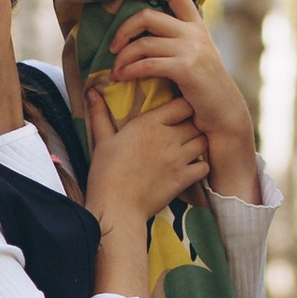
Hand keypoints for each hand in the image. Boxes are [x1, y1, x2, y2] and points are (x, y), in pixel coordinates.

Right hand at [85, 88, 209, 244]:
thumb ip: (100, 114)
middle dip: (192, 125)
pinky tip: (190, 168)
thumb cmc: (106, 173)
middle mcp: (167, 138)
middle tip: (185, 131)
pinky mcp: (184, 179)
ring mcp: (178, 159)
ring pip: (203, 142)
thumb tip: (91, 91)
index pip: (181, 104)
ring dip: (198, 143)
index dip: (183, 107)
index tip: (177, 113)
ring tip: (188, 148)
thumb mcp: (102, 140)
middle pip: (195, 122)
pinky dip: (201, 167)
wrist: (116, 207)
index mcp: (148, 124)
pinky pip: (205, 166)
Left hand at [101, 0, 258, 199]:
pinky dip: (130, 70)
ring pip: (143, 43)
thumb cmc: (205, 87)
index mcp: (197, 25)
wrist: (224, 113)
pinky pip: (148, 64)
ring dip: (122, 57)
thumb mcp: (199, 54)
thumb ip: (181, 37)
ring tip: (115, 70)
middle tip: (113, 46)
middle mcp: (195, 33)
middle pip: (148, 15)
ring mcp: (191, 49)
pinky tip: (121, 77)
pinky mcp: (185, 69)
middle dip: (124, 29)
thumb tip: (151, 23)